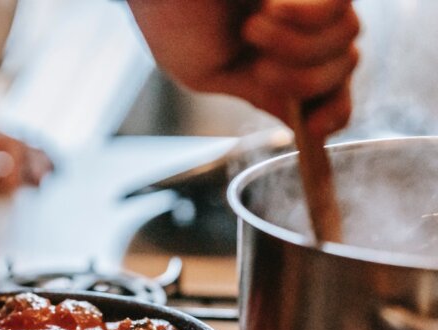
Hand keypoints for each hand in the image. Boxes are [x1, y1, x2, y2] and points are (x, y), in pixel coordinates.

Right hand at [129, 0, 359, 137]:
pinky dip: (304, 17)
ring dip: (296, 48)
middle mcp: (299, 29)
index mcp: (274, 59)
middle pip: (344, 71)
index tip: (309, 129)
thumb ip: (257, 95)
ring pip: (346, 42)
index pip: (329, 93)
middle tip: (259, 66)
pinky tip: (269, 7)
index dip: (331, 116)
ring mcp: (309, 0)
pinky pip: (338, 8)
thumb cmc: (171, 14)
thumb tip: (302, 124)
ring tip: (251, 28)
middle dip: (301, 82)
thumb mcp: (208, 72)